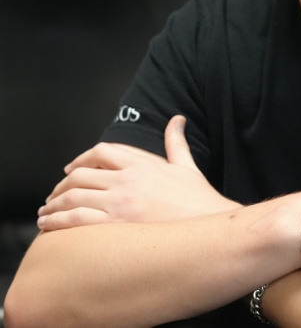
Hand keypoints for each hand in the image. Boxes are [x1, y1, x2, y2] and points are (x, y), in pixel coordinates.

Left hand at [37, 115, 239, 230]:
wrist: (207, 225)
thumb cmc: (198, 199)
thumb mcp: (186, 165)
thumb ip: (176, 141)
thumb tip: (177, 119)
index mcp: (141, 164)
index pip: (101, 152)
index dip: (81, 159)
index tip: (71, 169)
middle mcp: (126, 180)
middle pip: (81, 175)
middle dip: (62, 185)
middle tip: (53, 195)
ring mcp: (120, 203)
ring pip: (74, 197)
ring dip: (55, 205)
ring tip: (46, 213)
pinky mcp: (116, 226)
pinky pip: (76, 221)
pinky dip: (58, 222)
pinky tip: (50, 228)